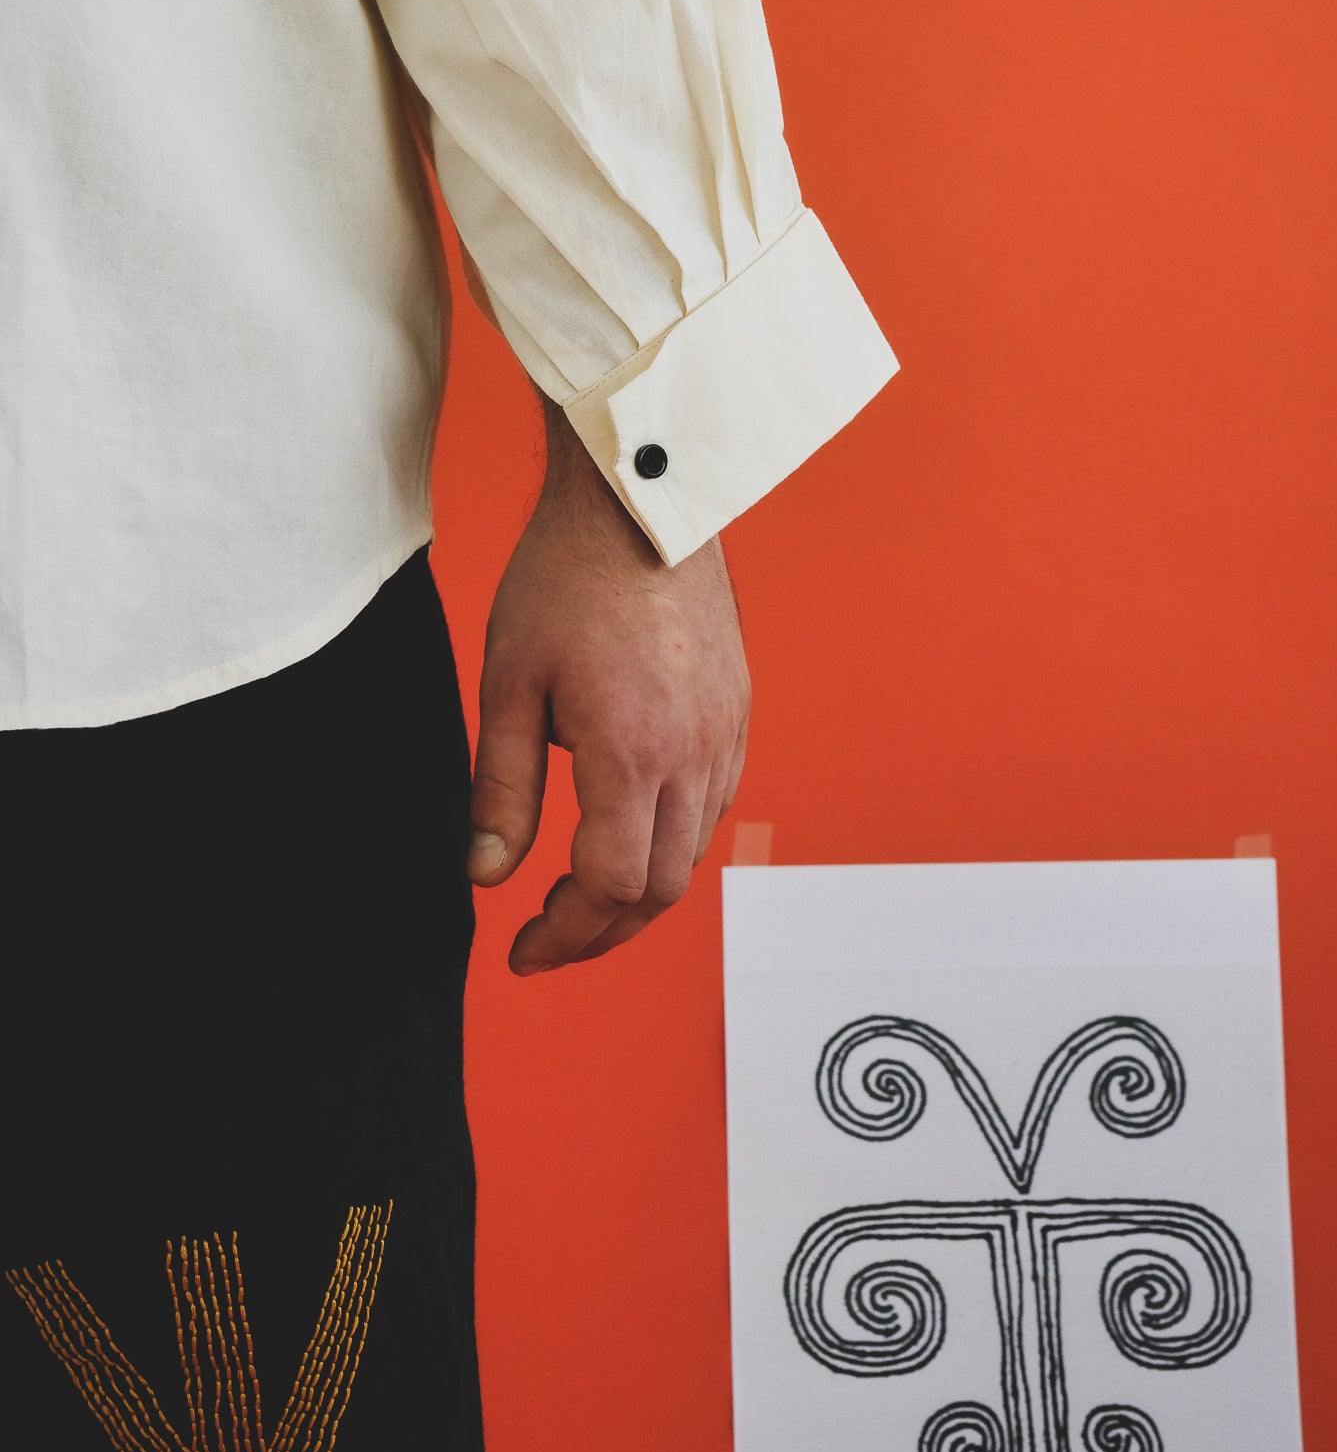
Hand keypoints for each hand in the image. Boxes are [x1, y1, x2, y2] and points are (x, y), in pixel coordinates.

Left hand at [467, 400, 750, 973]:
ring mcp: (725, 734)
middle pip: (662, 889)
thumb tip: (484, 874)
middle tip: (548, 936)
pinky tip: (630, 827)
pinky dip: (674, 839)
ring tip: (583, 893)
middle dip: (603, 929)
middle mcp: (693, 754)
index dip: (564, 934)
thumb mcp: (508, 684)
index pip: (609, 886)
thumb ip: (498, 789)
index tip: (522, 949)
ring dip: (641, 890)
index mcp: (631, 752)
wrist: (642, 502)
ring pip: (695, 853)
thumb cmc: (567, 580)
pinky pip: (716, 805)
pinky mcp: (738, 713)